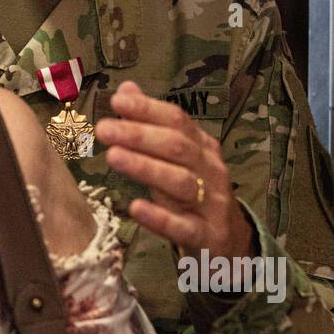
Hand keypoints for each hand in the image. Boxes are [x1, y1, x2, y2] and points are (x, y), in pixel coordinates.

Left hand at [96, 80, 254, 260]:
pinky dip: (159, 217)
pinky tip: (135, 207)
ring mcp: (211, 204)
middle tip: (104, 130)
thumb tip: (126, 90)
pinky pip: (183, 227)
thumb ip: (153, 125)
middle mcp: (210, 171)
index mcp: (202, 148)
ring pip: (180, 182)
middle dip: (139, 136)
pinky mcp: (206, 236)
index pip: (177, 121)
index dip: (147, 109)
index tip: (116, 101)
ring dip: (146, 168)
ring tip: (113, 157)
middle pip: (177, 147)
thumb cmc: (195, 194)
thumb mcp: (178, 159)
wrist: (230, 243)